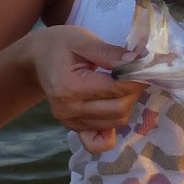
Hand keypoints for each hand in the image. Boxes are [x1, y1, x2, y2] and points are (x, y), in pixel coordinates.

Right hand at [24, 25, 145, 153]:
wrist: (38, 57)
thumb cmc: (60, 44)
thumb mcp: (83, 39)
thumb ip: (110, 53)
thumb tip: (139, 62)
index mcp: (69, 86)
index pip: (116, 89)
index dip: (138, 78)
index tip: (146, 65)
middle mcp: (68, 109)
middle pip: (119, 109)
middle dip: (134, 91)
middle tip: (134, 74)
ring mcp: (69, 122)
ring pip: (115, 122)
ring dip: (127, 104)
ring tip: (123, 85)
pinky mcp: (73, 128)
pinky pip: (97, 143)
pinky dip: (111, 131)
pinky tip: (113, 110)